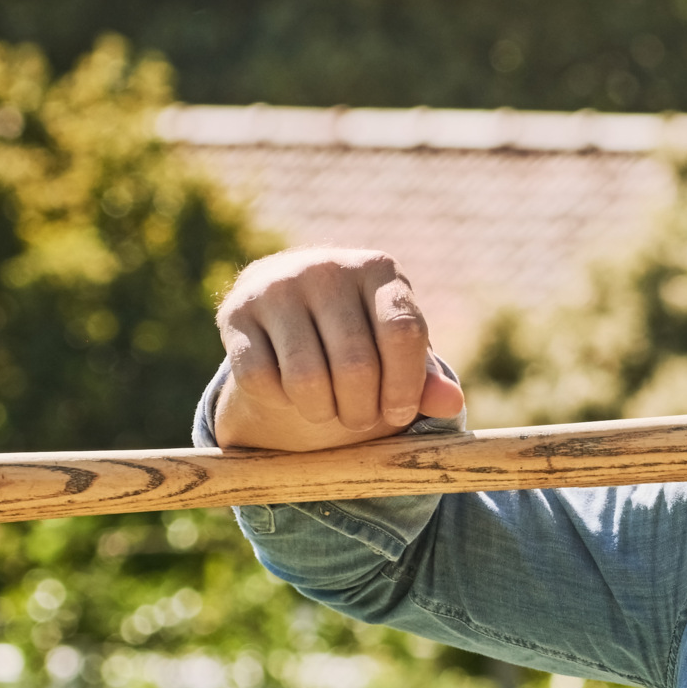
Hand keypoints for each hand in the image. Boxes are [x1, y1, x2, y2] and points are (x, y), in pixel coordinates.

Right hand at [215, 247, 466, 451]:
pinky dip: (279, 401)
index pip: (402, 333)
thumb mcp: (396, 350)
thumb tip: (452, 404)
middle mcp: (326, 267)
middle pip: (356, 365)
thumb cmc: (359, 334)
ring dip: (322, 412)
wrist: (288, 306)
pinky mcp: (234, 312)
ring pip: (306, 378)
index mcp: (378, 269)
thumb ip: (425, 378)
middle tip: (360, 420)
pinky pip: (260, 379)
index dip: (405, 387)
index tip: (398, 414)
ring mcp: (276, 286)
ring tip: (329, 412)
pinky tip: (289, 395)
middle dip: (362, 410)